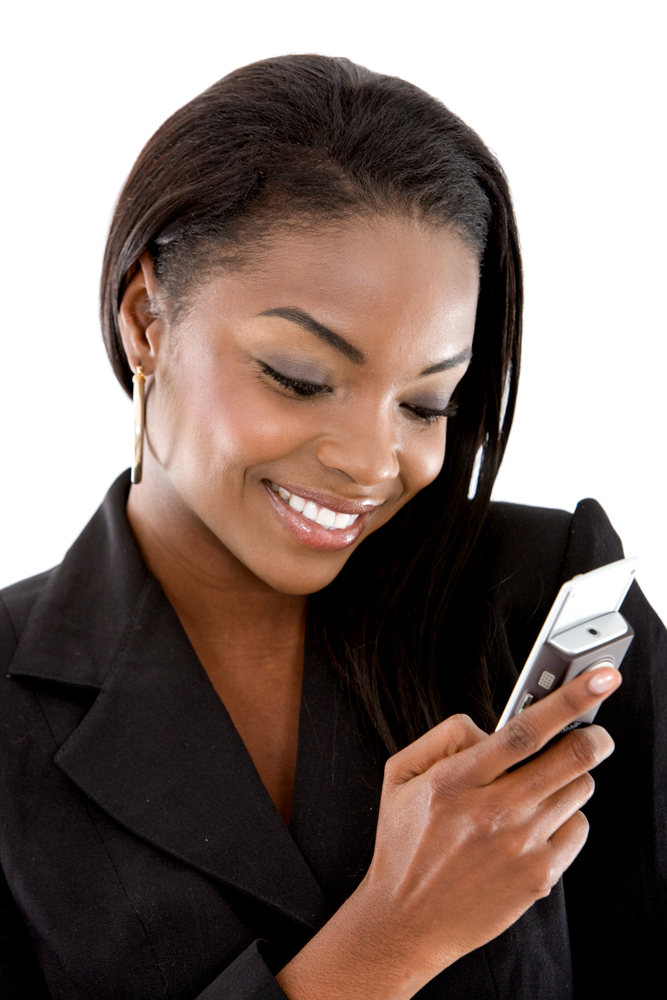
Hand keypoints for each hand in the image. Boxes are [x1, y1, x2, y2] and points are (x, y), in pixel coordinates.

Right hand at [277, 666, 620, 999]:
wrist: (406, 920)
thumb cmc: (404, 843)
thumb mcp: (399, 776)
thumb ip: (442, 737)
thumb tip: (488, 725)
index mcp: (455, 781)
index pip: (523, 731)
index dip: (569, 699)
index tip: (601, 678)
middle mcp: (492, 813)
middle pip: (570, 758)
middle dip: (593, 735)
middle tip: (593, 731)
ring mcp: (520, 846)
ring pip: (578, 788)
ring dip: (571, 776)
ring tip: (541, 784)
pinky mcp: (539, 876)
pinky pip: (578, 827)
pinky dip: (566, 815)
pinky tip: (537, 821)